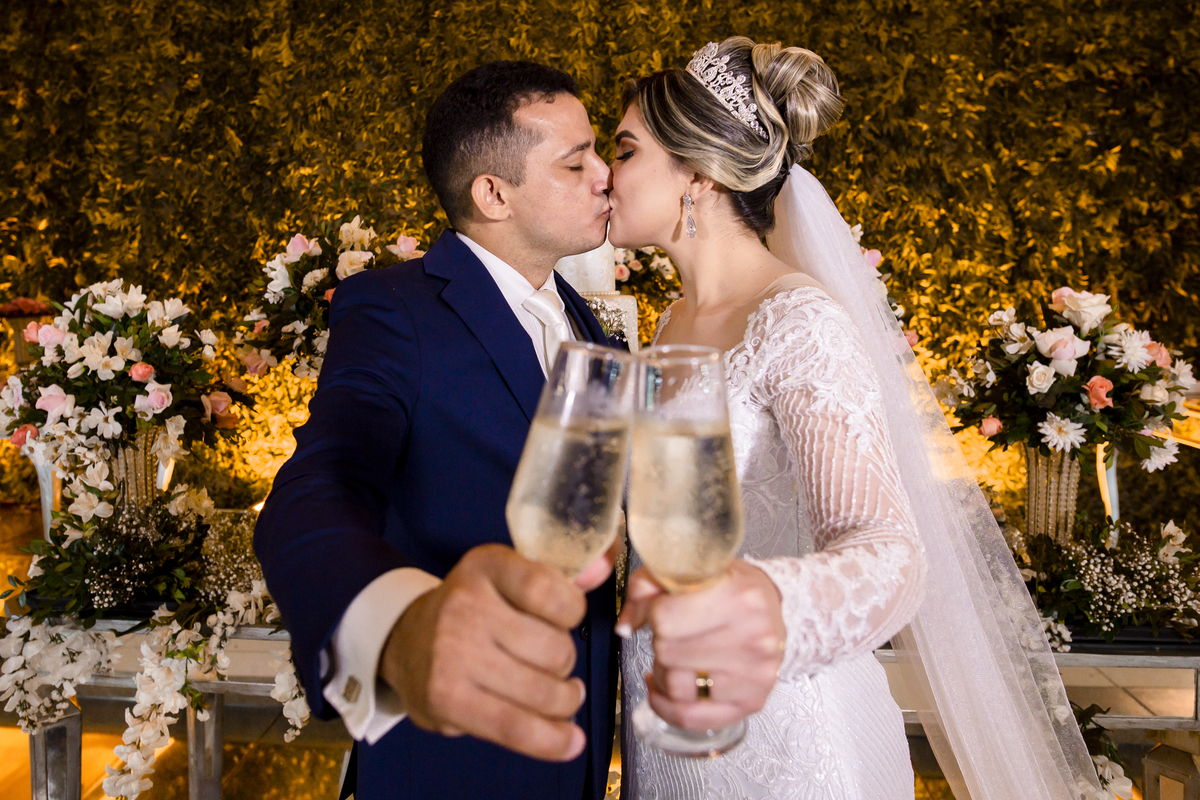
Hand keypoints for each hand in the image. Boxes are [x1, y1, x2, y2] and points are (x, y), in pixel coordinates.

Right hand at [379, 543, 599, 760]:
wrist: (406, 640)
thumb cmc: (473, 608)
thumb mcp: (509, 576)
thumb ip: (561, 575)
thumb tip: (603, 568)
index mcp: (486, 566)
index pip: (550, 591)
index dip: (573, 612)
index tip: (567, 619)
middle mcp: (465, 606)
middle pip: (555, 649)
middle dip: (566, 662)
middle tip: (553, 663)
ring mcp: (453, 654)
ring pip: (544, 692)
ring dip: (565, 700)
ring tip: (563, 697)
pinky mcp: (448, 700)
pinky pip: (517, 728)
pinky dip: (550, 740)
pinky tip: (568, 740)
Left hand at [616, 559, 785, 730]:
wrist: (770, 609)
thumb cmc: (729, 588)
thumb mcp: (691, 570)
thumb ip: (648, 587)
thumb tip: (624, 626)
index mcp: (738, 595)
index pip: (664, 618)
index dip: (651, 614)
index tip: (659, 610)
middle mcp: (753, 636)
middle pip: (668, 652)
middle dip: (660, 641)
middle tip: (672, 632)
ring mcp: (754, 673)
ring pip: (675, 686)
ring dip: (663, 672)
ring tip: (673, 657)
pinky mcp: (751, 702)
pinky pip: (690, 717)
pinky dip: (665, 707)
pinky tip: (663, 690)